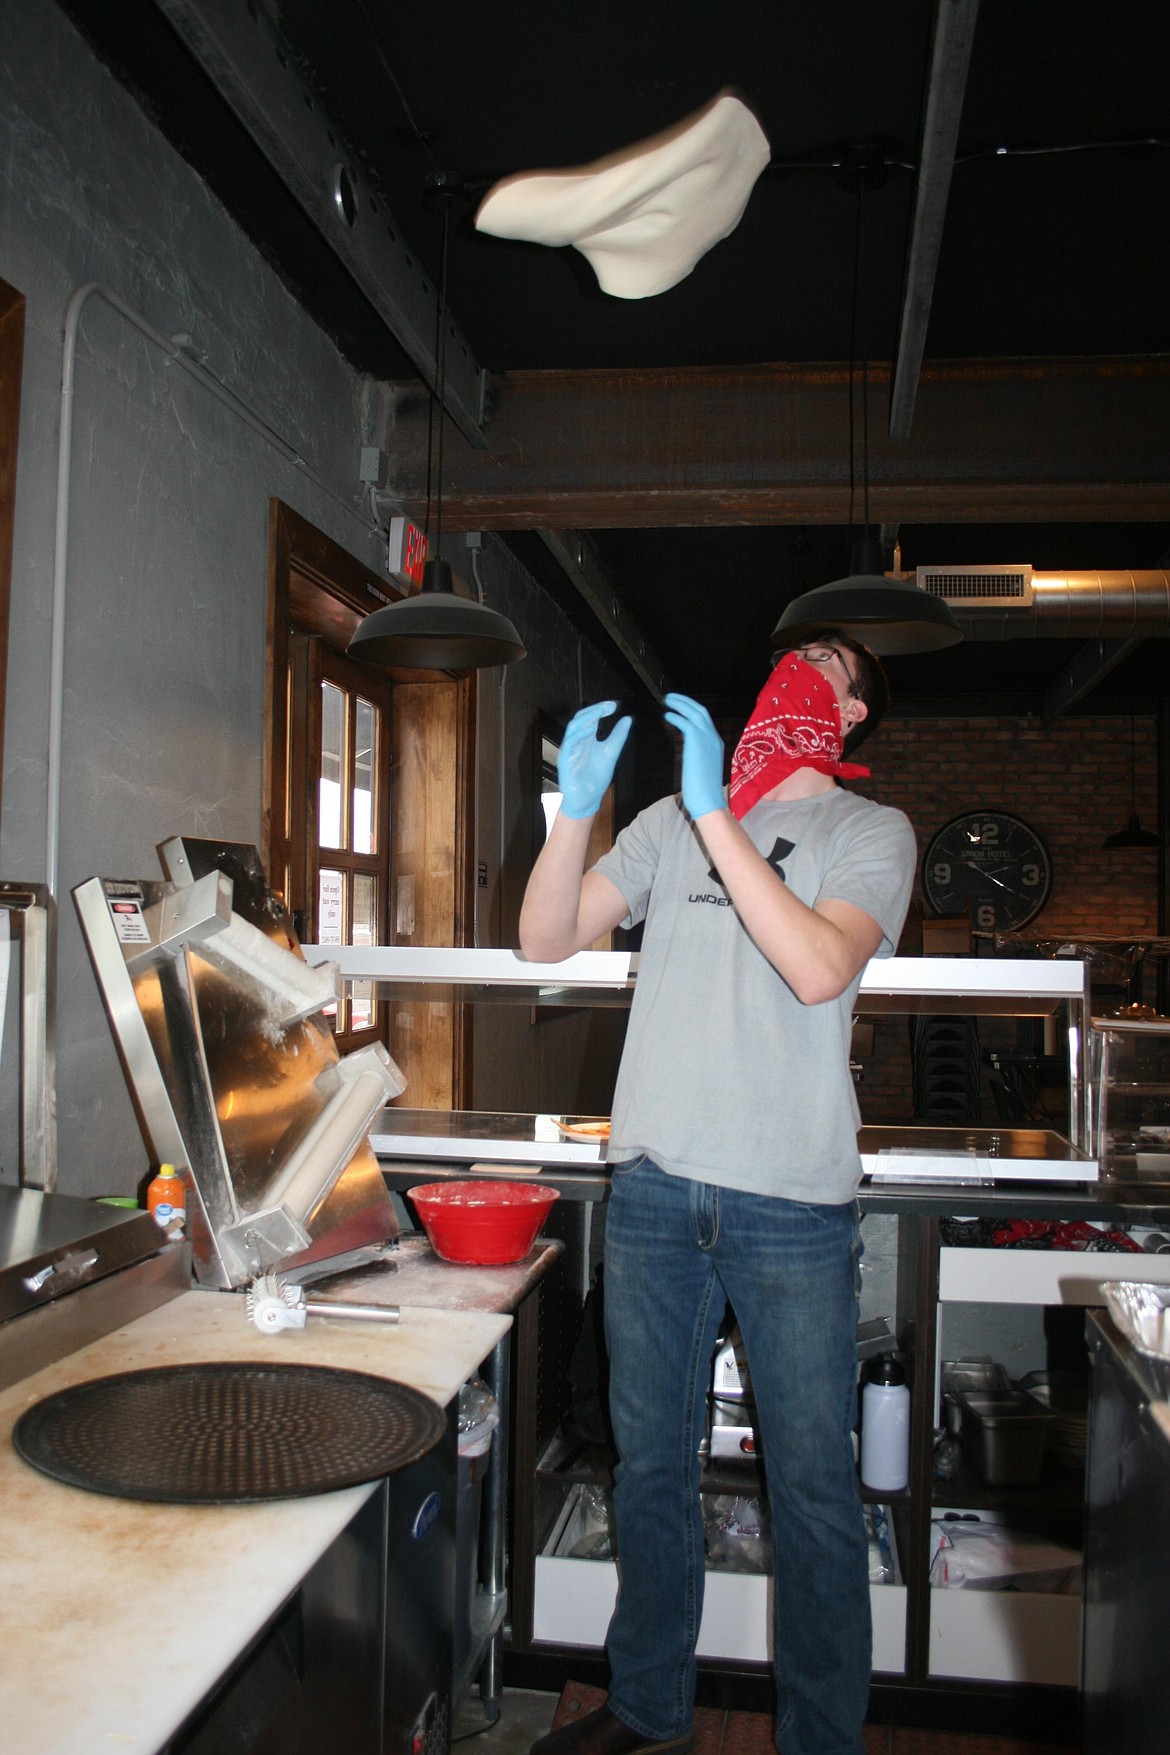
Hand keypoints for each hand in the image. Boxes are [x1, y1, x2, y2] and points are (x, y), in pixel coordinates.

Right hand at [557, 701, 632, 818]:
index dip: (600, 709)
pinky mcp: (565, 760)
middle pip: (580, 719)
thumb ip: (618, 736)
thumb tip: (627, 718)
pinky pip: (569, 744)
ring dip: (586, 719)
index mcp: (586, 738)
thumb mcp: (611, 753)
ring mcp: (570, 750)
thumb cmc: (596, 777)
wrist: (588, 799)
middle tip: (609, 707)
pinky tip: (590, 730)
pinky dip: (578, 735)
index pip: (590, 717)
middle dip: (594, 710)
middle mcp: (577, 741)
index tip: (614, 706)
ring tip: (600, 713)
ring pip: (573, 728)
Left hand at [663, 693, 725, 818]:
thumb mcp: (702, 768)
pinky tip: (667, 716)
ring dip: (680, 704)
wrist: (708, 801)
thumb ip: (698, 755)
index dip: (691, 710)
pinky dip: (676, 717)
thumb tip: (689, 752)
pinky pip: (686, 723)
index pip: (705, 720)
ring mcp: (708, 739)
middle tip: (670, 698)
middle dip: (686, 701)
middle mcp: (714, 738)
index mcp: (716, 743)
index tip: (680, 706)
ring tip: (666, 701)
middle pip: (701, 711)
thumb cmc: (703, 790)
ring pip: (695, 713)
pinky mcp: (697, 744)